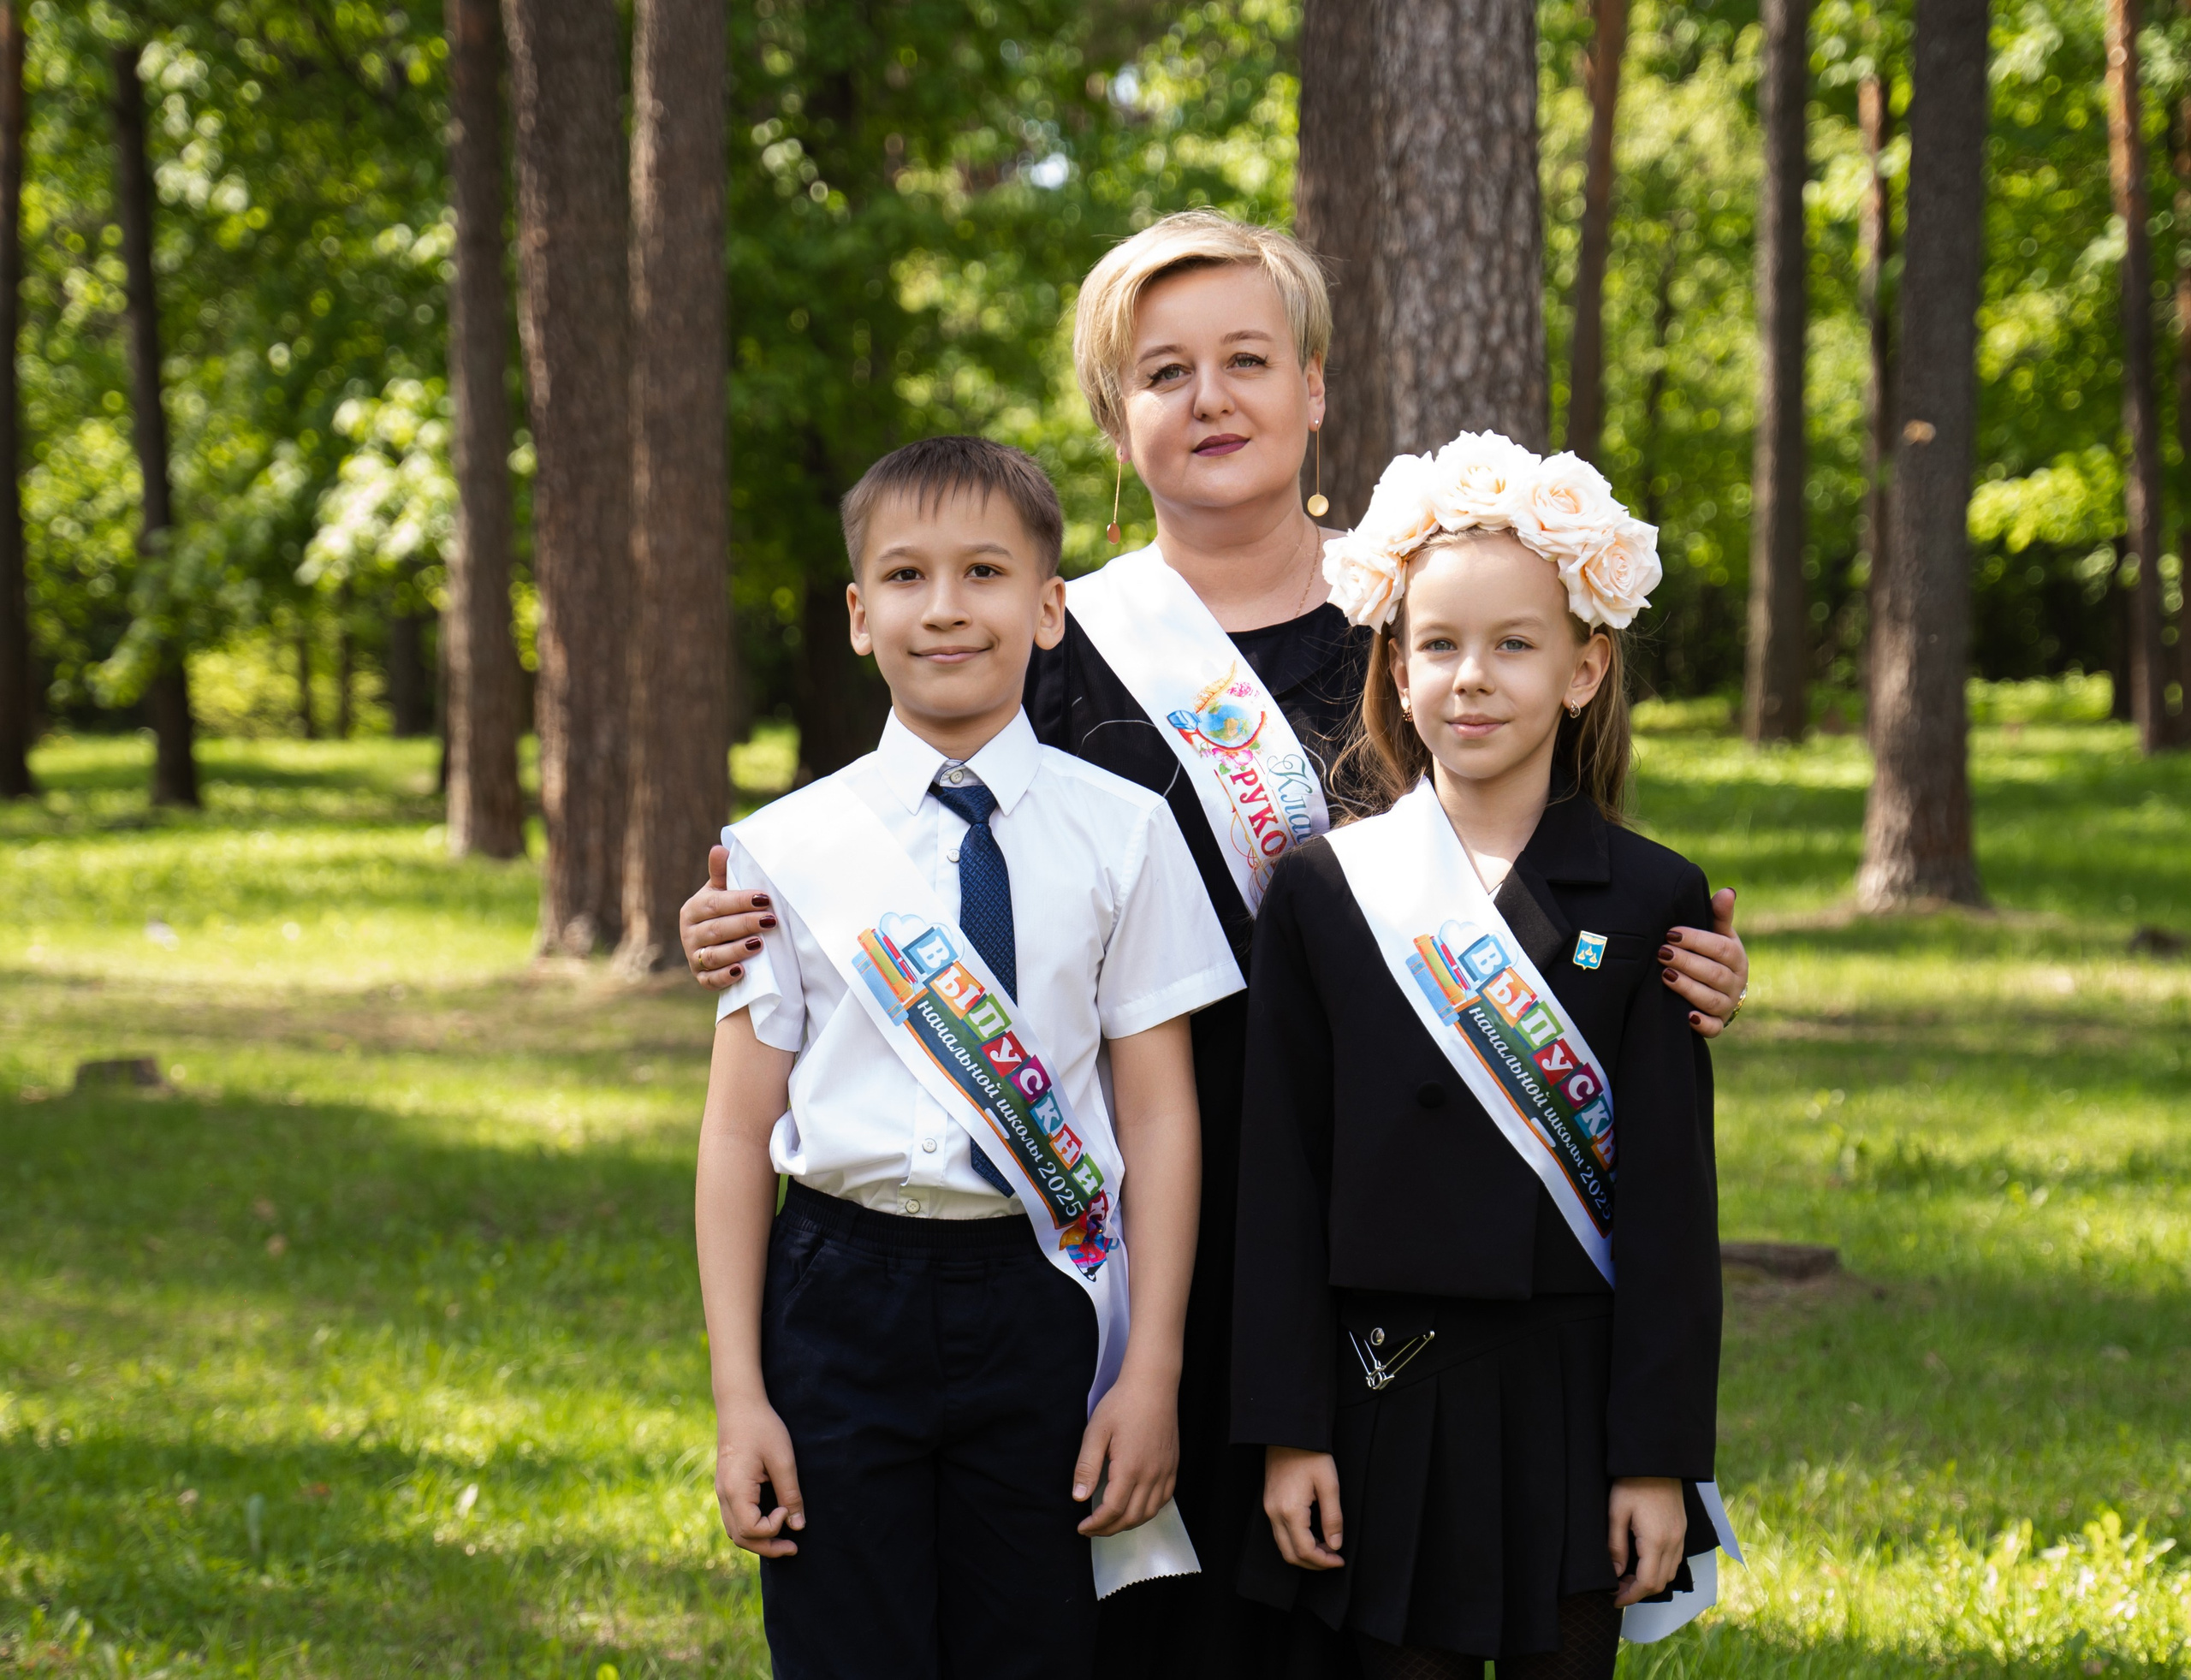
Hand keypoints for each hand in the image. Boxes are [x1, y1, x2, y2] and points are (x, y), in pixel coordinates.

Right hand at [682, 846, 777, 991]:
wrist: (721, 946)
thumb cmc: (724, 913)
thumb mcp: (722, 892)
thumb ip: (722, 873)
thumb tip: (720, 848)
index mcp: (693, 909)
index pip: (715, 904)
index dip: (740, 901)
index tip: (765, 899)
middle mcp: (689, 933)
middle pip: (716, 930)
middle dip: (744, 924)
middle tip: (770, 921)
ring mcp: (694, 957)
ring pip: (713, 956)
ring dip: (736, 950)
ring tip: (759, 944)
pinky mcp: (702, 978)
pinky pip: (711, 980)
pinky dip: (725, 977)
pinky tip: (741, 971)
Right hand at [714, 1393, 805, 1557]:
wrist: (739, 1405)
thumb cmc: (762, 1428)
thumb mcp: (783, 1460)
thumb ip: (791, 1494)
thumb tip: (798, 1526)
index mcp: (735, 1489)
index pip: (751, 1529)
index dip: (773, 1528)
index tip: (788, 1509)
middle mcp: (724, 1495)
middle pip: (740, 1538)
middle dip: (767, 1547)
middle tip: (793, 1548)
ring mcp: (722, 1492)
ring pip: (735, 1531)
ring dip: (758, 1540)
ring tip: (783, 1540)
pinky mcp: (726, 1487)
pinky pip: (734, 1519)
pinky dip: (751, 1529)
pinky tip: (769, 1523)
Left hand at [1074, 1366, 1179, 1536]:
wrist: (1153, 1385)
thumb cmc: (1121, 1404)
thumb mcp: (1096, 1431)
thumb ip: (1087, 1467)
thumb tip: (1079, 1498)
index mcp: (1130, 1468)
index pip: (1113, 1510)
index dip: (1096, 1524)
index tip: (1082, 1527)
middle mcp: (1151, 1474)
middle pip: (1131, 1517)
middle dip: (1109, 1529)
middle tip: (1091, 1529)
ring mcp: (1165, 1471)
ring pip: (1149, 1512)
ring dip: (1128, 1523)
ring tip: (1110, 1522)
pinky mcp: (1173, 1466)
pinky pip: (1164, 1499)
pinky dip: (1148, 1510)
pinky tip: (1135, 1506)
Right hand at [1261, 1445, 1344, 1570]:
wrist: (1289, 1432)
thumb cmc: (1311, 1454)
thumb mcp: (1330, 1485)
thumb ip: (1333, 1518)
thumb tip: (1335, 1545)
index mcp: (1291, 1511)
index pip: (1305, 1551)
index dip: (1324, 1561)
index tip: (1340, 1560)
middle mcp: (1275, 1514)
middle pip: (1290, 1555)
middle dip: (1313, 1564)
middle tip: (1333, 1559)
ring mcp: (1269, 1509)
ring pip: (1283, 1546)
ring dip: (1304, 1554)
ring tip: (1326, 1548)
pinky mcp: (1269, 1503)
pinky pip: (1280, 1533)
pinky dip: (1295, 1542)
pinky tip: (1312, 1536)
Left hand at [1609, 1476, 1686, 1605]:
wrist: (1656, 1461)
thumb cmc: (1632, 1483)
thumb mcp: (1616, 1512)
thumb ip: (1616, 1546)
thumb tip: (1615, 1573)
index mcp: (1656, 1541)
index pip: (1647, 1582)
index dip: (1630, 1595)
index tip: (1614, 1598)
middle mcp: (1673, 1543)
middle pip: (1660, 1582)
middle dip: (1638, 1591)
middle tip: (1617, 1589)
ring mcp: (1680, 1536)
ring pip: (1669, 1573)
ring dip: (1650, 1581)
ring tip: (1626, 1577)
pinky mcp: (1681, 1529)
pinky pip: (1674, 1559)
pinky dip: (1659, 1569)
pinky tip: (1642, 1562)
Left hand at [1663, 886, 1748, 1038]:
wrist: (1719, 988)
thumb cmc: (1713, 954)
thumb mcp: (1719, 934)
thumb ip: (1719, 915)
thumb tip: (1727, 892)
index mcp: (1737, 958)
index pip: (1721, 949)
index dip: (1697, 940)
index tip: (1671, 933)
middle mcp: (1736, 982)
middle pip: (1714, 974)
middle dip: (1687, 962)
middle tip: (1661, 953)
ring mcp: (1727, 1005)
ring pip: (1711, 1000)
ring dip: (1688, 988)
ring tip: (1665, 976)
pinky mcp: (1718, 1024)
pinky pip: (1714, 1028)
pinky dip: (1702, 1024)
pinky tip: (1686, 1016)